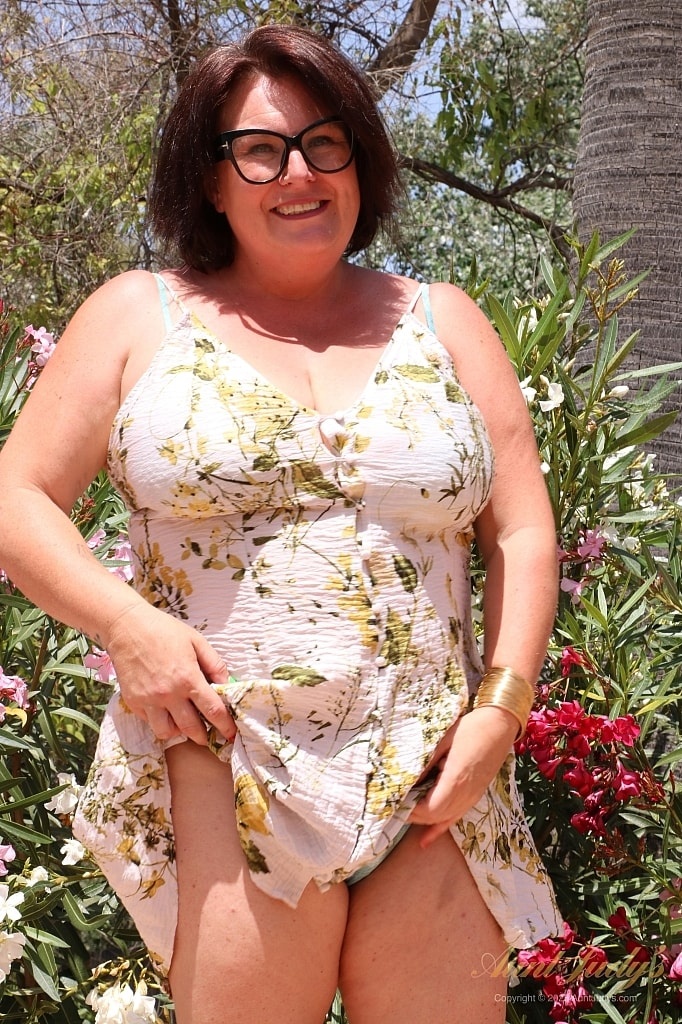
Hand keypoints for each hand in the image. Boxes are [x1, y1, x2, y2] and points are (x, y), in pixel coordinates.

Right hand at [104, 602, 235, 745]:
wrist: (127, 627)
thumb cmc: (164, 630)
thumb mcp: (197, 641)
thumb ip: (215, 664)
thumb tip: (227, 684)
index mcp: (188, 678)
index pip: (213, 711)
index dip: (225, 726)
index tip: (231, 734)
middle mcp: (168, 694)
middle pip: (191, 728)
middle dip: (204, 737)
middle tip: (209, 737)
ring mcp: (148, 700)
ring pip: (167, 732)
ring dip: (179, 732)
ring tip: (184, 723)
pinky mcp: (133, 702)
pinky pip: (149, 722)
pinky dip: (160, 721)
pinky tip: (165, 710)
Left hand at [408, 705, 518, 847]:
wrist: (499, 725)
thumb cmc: (470, 728)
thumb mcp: (443, 740)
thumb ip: (426, 761)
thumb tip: (406, 778)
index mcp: (456, 780)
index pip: (429, 808)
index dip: (411, 810)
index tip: (394, 803)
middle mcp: (465, 794)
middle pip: (435, 816)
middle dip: (412, 815)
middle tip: (392, 807)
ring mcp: (472, 797)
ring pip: (444, 819)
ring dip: (423, 820)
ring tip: (403, 814)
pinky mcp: (475, 795)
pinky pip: (456, 817)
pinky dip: (439, 828)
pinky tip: (425, 840)